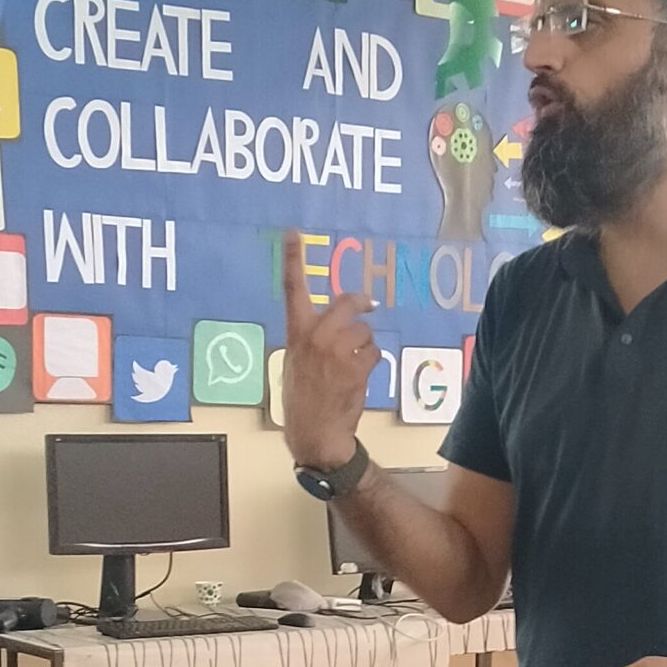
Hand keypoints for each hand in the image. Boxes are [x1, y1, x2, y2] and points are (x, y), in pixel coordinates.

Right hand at [281, 230, 380, 467]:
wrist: (315, 432)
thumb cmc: (302, 400)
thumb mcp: (294, 363)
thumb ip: (309, 339)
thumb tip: (330, 327)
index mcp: (296, 333)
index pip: (292, 289)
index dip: (293, 259)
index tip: (294, 233)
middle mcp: (316, 336)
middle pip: (347, 301)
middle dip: (361, 302)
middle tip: (369, 305)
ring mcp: (338, 350)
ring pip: (365, 330)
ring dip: (365, 343)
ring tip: (353, 364)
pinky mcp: (358, 365)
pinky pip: (374, 351)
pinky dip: (371, 361)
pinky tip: (358, 376)